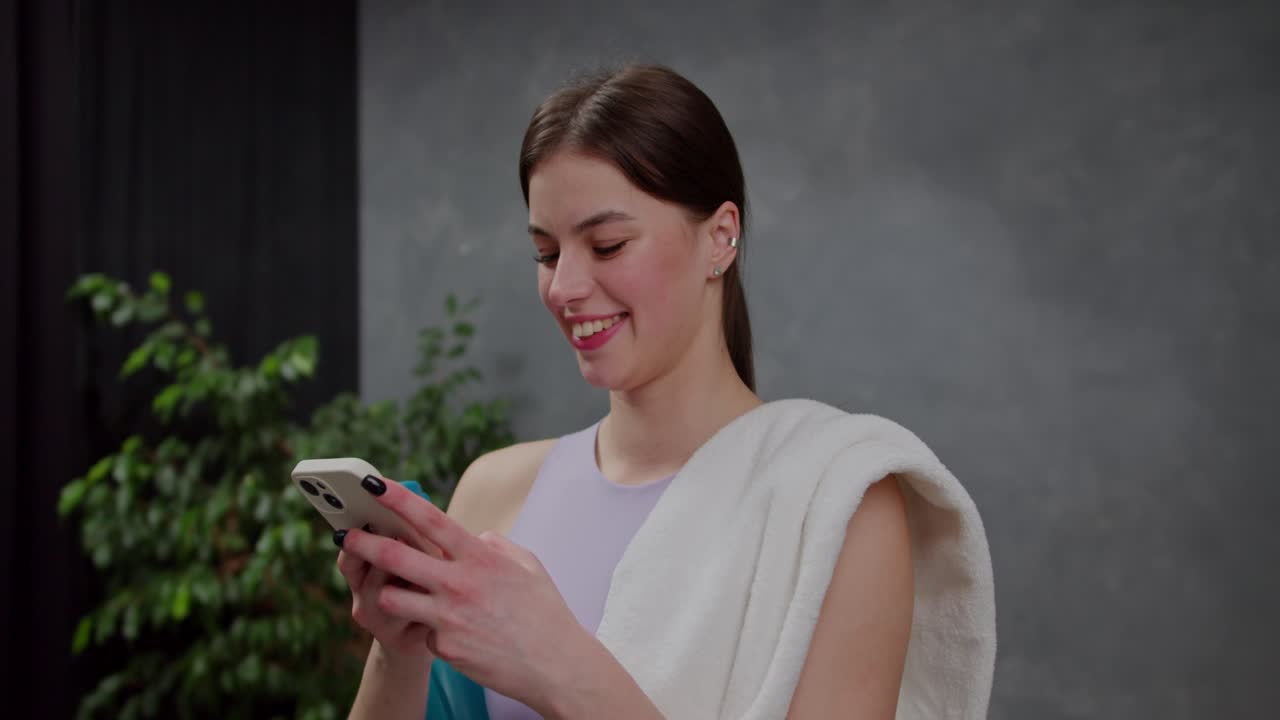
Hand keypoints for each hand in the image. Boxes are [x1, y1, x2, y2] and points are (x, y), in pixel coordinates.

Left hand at [337, 474, 588, 711]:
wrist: (555, 665)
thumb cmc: (544, 612)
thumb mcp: (526, 565)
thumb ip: (493, 545)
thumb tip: (472, 537)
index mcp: (480, 557)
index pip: (431, 519)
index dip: (399, 499)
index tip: (374, 484)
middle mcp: (459, 584)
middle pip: (396, 558)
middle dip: (364, 543)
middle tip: (344, 535)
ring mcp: (448, 618)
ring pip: (393, 599)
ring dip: (390, 594)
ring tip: (400, 594)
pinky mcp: (444, 647)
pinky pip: (422, 631)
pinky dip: (432, 630)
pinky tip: (458, 635)